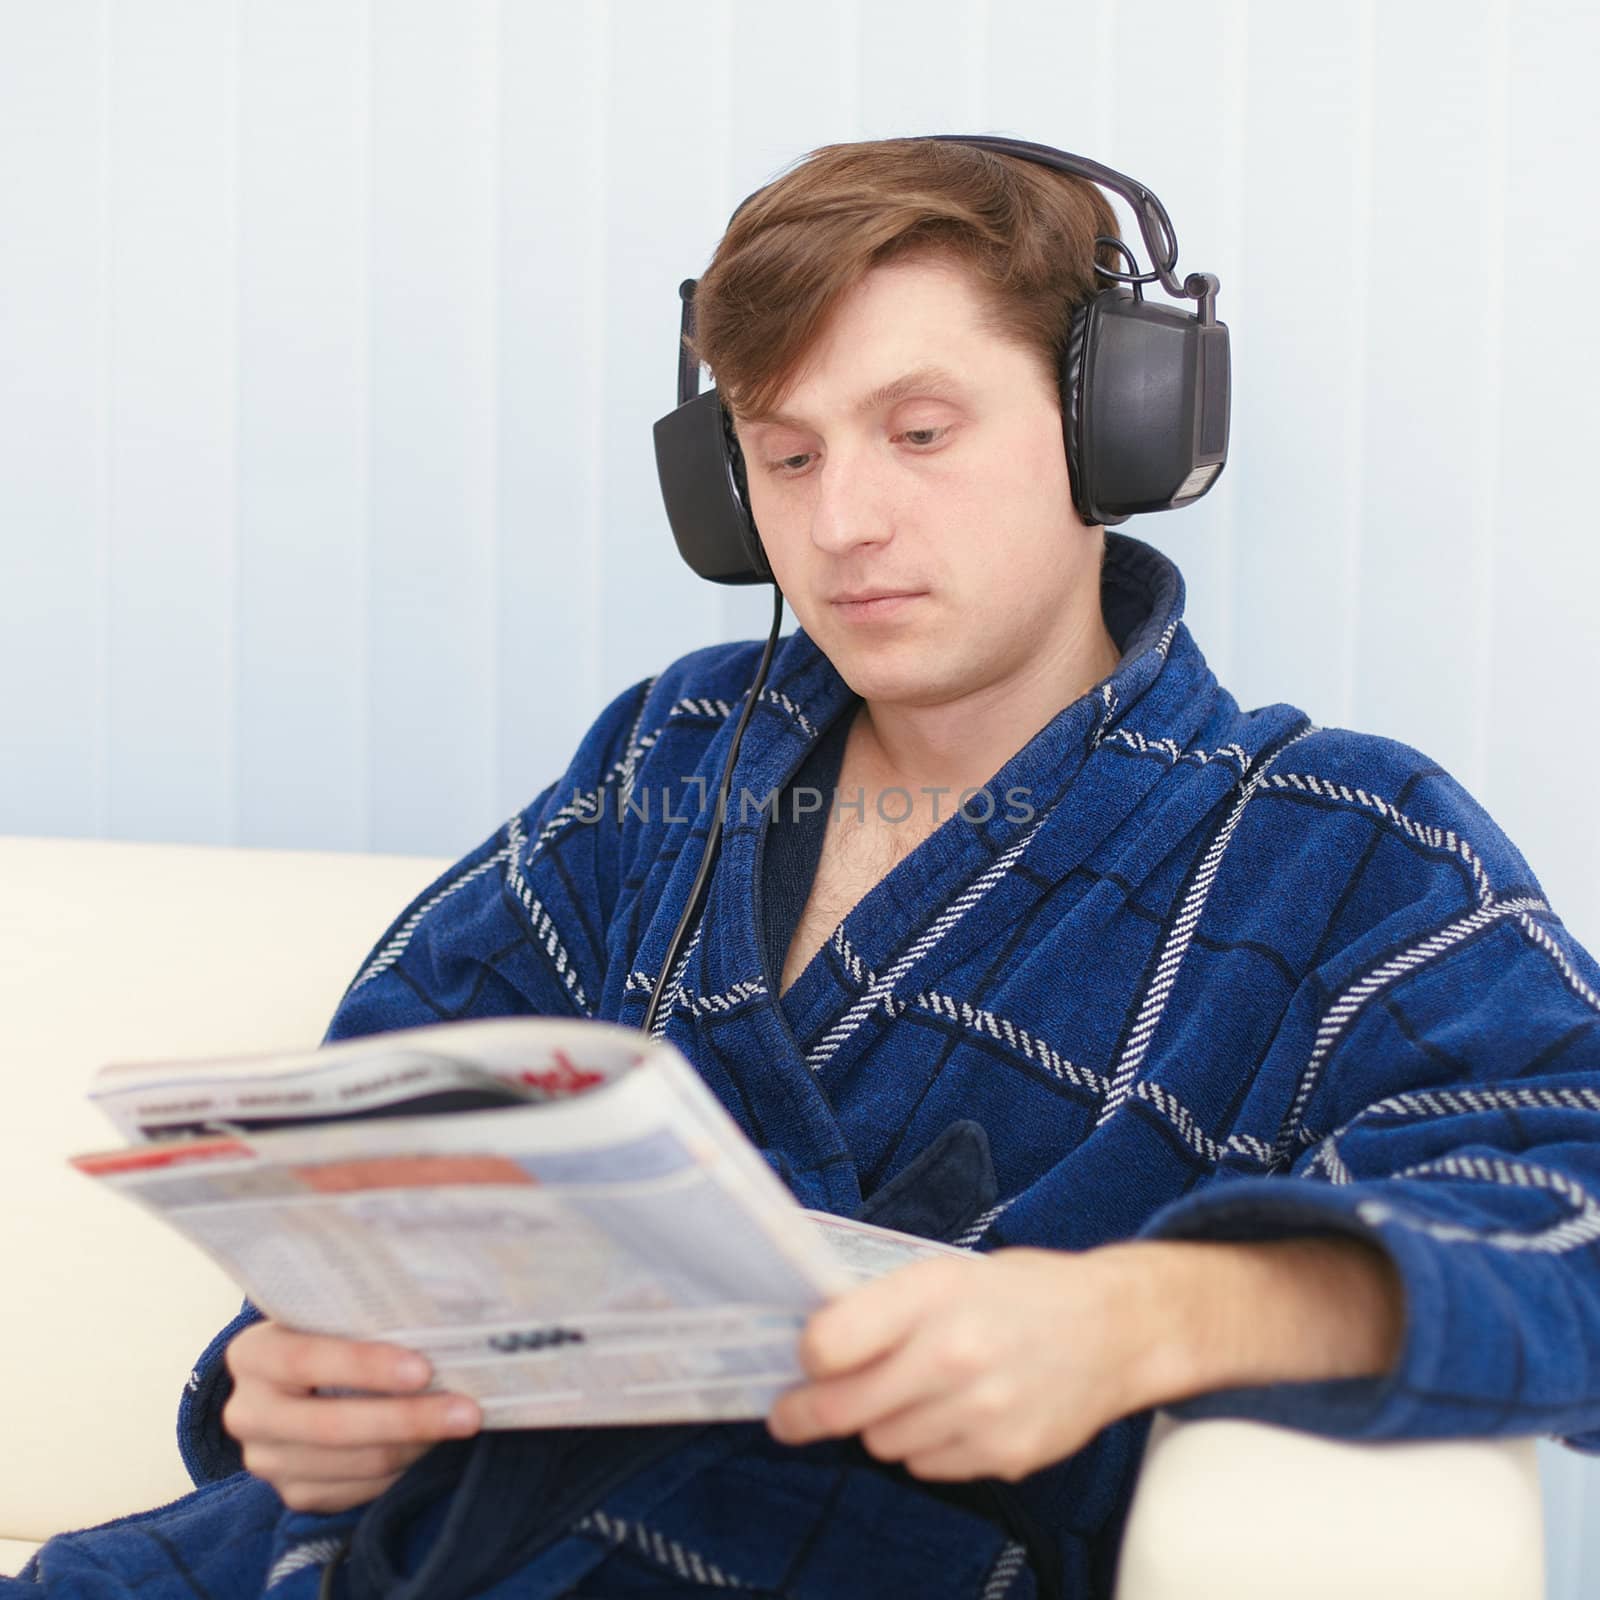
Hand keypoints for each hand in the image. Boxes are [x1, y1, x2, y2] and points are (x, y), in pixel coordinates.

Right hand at [222, 1319, 482, 1511]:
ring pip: (354, 1464)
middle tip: (468, 1411)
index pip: (306, 1360)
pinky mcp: (295, 1493)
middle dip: (408, 1418)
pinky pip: (358, 1491)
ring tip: (461, 1423)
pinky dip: (402, 1469)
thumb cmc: (330, 1329)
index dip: (365, 1366)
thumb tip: (443, 1312)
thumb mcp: (332, 1311)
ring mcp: (267, 1461)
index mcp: (253, 1355)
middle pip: (333, 1426)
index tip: (423, 1369)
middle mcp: (248, 1413)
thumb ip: (364, 1311)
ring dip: (416, 1445)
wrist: (297, 1378)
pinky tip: (431, 1444)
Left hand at [766, 1245, 1163, 1483]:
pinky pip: (926, 1467)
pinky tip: (954, 1412)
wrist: (1113, 1329)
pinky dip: (926, 1446)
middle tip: (789, 1414)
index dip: (806, 1358)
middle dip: (806, 1413)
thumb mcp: (946, 1273)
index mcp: (932, 1293)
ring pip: (882, 1442)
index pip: (830, 1344)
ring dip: (881, 1424)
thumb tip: (811, 1351)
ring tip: (915, 1391)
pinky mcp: (1005, 1455)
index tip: (802, 1362)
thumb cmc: (1018, 1294)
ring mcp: (982, 1411)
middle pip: (842, 1408)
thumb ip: (882, 1308)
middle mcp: (954, 1353)